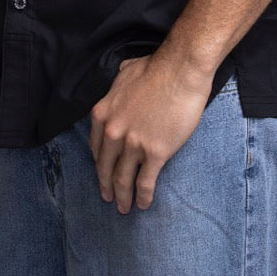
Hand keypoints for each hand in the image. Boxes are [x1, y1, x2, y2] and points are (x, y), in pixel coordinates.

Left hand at [88, 53, 212, 213]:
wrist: (180, 70)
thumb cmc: (156, 68)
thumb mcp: (125, 72)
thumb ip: (117, 86)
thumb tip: (120, 83)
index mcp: (103, 113)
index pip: (96, 147)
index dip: (99, 164)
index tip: (103, 173)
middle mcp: (113, 132)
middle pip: (105, 167)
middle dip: (106, 186)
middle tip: (108, 198)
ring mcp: (133, 144)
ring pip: (122, 179)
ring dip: (122, 197)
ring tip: (124, 208)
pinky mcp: (155, 153)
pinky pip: (145, 181)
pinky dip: (143, 196)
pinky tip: (143, 204)